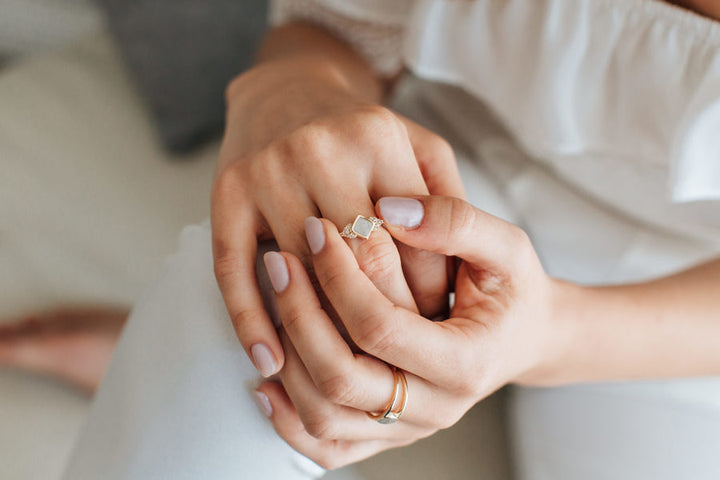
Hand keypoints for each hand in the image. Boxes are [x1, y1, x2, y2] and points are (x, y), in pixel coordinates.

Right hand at [212, 55, 464, 377]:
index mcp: (377, 137)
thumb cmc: (363, 134)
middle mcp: (320, 149)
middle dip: (385, 316)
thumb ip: (446, 201)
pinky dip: (251, 323)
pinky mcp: (225, 194)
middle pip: (360, 261)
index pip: (414, 241)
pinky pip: (235, 271)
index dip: (430, 293)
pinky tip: (270, 362)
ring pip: (303, 273)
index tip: (436, 325)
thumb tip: (457, 277)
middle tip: (396, 354)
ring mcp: (267, 172)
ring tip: (347, 368)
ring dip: (325, 331)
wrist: (285, 92)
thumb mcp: (419, 146)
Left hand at [254, 196, 564, 468]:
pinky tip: (266, 380)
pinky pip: (327, 447)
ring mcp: (409, 428)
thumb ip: (457, 222)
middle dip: (300, 315)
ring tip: (271, 302)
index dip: (340, 276)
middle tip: (279, 261)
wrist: (522, 337)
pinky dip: (288, 419)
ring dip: (287, 361)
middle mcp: (436, 407)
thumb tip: (388, 207)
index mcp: (467, 362)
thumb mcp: (507, 247)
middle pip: (342, 378)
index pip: (380, 326)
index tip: (317, 230)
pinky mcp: (388, 436)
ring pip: (325, 416)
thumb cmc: (513, 289)